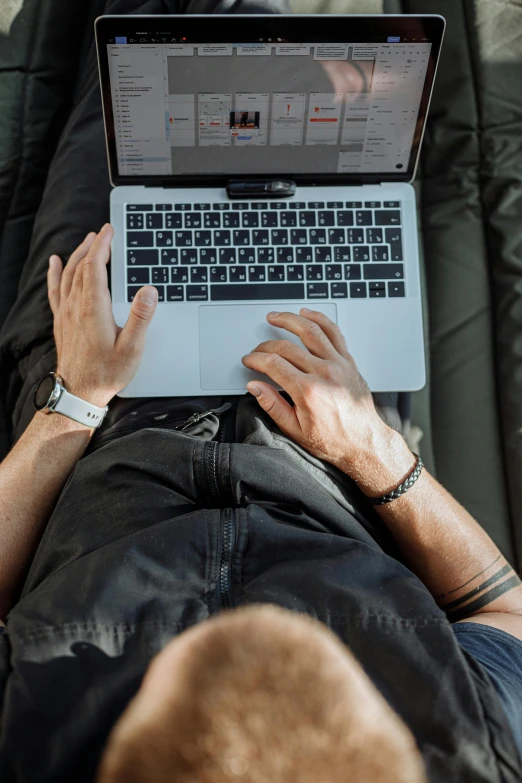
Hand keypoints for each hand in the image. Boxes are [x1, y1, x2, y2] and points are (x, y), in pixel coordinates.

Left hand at [47, 224, 157, 406]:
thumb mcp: (132, 349)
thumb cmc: (107, 373)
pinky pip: (55, 289)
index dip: (103, 246)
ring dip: (78, 255)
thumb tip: (149, 291)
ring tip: (87, 241)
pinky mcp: (61, 321)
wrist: (79, 393)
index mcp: (94, 309)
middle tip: (104, 233)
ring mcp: (66, 313)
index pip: (95, 267)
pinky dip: (56, 273)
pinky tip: (56, 263)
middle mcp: (76, 307)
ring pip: (69, 274)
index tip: (109, 231)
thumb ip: (141, 318)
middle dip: (93, 246)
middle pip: (82, 266)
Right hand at [241, 309, 408, 481]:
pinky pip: (334, 333)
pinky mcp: (348, 362)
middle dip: (266, 345)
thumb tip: (255, 386)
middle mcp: (324, 373)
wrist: (363, 442)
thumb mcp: (295, 429)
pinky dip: (320, 319)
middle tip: (257, 350)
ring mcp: (338, 364)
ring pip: (311, 331)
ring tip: (275, 316)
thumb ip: (272, 405)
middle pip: (287, 347)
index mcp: (308, 391)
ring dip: (290, 320)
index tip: (249, 361)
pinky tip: (307, 313)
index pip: (273, 364)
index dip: (256, 359)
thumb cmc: (332, 440)